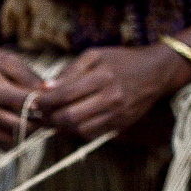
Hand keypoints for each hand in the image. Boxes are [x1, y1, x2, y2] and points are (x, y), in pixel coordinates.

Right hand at [0, 45, 44, 148]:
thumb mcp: (8, 61)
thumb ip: (29, 77)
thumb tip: (50, 93)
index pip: (26, 104)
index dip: (45, 104)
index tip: (55, 101)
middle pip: (21, 126)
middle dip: (39, 122)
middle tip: (50, 114)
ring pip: (13, 139)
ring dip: (29, 133)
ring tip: (37, 119)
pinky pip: (2, 144)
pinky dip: (16, 138)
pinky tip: (23, 125)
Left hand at [35, 44, 190, 139]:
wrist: (156, 72)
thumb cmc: (121, 61)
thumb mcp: (95, 56)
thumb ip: (69, 71)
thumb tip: (46, 88)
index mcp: (102, 76)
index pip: (64, 95)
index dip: (44, 101)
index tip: (33, 102)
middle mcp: (111, 97)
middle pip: (69, 116)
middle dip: (49, 117)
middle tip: (40, 114)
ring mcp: (117, 114)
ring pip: (78, 129)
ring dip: (60, 127)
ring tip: (52, 118)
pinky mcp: (120, 124)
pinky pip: (91, 134)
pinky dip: (75, 131)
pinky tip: (69, 122)